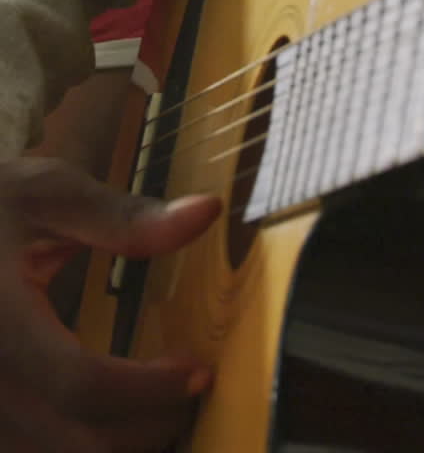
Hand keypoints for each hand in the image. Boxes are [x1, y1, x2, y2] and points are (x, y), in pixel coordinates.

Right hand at [0, 157, 220, 451]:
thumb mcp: (50, 194)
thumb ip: (126, 218)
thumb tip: (206, 211)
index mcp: (3, 322)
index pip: (81, 384)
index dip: (149, 389)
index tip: (198, 371)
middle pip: (77, 441)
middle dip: (147, 423)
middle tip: (188, 388)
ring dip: (118, 440)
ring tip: (155, 400)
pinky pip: (32, 450)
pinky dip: (81, 441)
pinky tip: (109, 412)